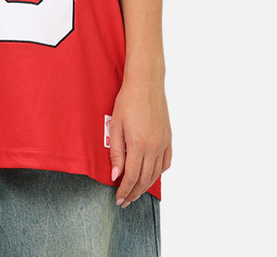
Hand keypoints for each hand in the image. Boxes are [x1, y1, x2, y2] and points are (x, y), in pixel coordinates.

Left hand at [109, 76, 171, 207]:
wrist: (146, 83)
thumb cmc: (127, 100)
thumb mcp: (115, 125)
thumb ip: (116, 152)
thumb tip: (116, 175)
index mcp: (139, 144)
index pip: (132, 177)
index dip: (124, 190)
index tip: (118, 199)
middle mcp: (154, 147)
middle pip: (145, 179)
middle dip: (134, 193)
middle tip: (125, 201)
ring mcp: (163, 143)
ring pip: (156, 173)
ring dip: (146, 186)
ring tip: (136, 193)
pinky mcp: (169, 138)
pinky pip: (166, 163)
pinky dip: (159, 173)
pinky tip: (152, 175)